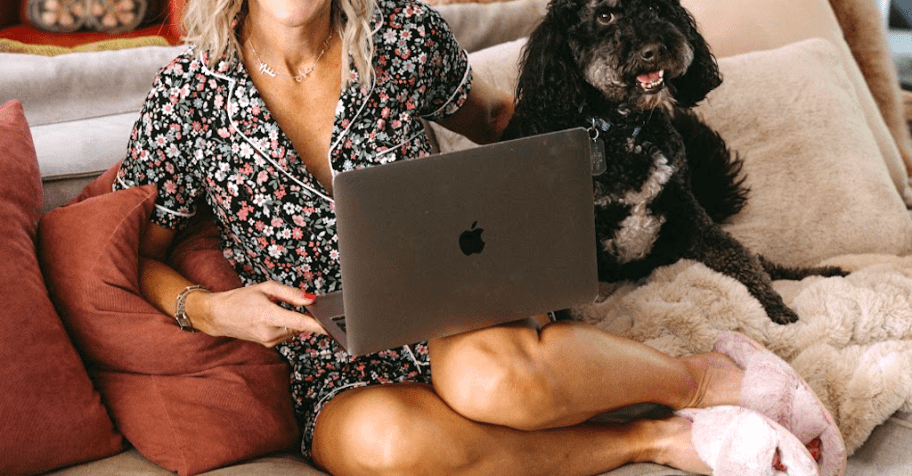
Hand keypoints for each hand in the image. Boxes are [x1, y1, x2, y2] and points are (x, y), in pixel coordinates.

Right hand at [187, 280, 326, 346]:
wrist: (218, 315)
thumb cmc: (239, 299)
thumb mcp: (265, 288)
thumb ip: (290, 294)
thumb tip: (310, 298)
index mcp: (268, 316)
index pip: (300, 322)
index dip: (318, 325)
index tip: (331, 327)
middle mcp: (270, 333)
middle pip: (299, 325)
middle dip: (302, 314)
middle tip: (290, 302)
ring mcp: (269, 341)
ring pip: (294, 330)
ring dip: (292, 320)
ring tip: (274, 309)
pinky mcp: (268, 344)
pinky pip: (286, 334)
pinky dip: (285, 325)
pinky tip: (273, 317)